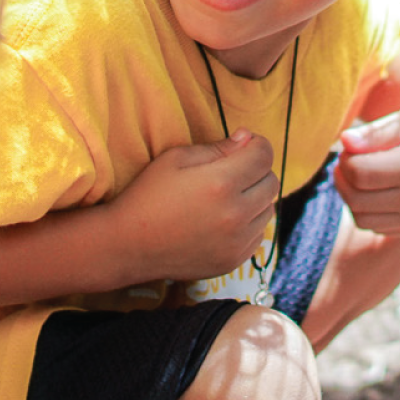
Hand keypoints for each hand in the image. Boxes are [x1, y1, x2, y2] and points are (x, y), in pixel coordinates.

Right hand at [108, 131, 277, 280]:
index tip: (244, 145)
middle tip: (232, 172)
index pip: (264, 155)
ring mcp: (237, 241)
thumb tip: (248, 138)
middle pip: (272, 181)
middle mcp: (236, 214)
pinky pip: (259, 234)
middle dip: (256, 171)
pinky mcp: (234, 261)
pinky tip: (222, 221)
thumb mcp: (176, 158)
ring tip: (224, 198)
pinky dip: (248, 224)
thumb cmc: (148, 195)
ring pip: (269, 209)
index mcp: (221, 183)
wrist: (127, 246)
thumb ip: (218, 147)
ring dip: (254, 199)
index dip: (257, 144)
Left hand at [335, 106, 399, 235]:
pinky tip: (373, 189)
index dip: (346, 159)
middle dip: (343, 178)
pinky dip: (366, 211)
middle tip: (348, 160)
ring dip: (350, 197)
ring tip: (358, 175)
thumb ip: (378, 131)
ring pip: (362, 218)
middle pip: (356, 198)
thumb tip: (345, 141)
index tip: (351, 146)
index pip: (359, 173)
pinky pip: (376, 227)